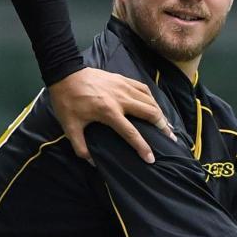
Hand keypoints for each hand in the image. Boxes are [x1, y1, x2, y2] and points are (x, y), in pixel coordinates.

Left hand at [48, 68, 174, 163]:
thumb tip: (92, 162)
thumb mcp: (70, 127)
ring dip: (160, 113)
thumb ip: (80, 147)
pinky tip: (153, 105)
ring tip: (166, 124)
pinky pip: (143, 88)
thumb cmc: (67, 101)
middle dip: (162, 127)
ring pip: (150, 100)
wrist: (65, 74)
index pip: (131, 133)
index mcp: (109, 112)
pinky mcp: (122, 79)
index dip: (142, 148)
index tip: (151, 159)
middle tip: (170, 139)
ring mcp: (123, 86)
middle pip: (150, 113)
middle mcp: (121, 99)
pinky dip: (151, 98)